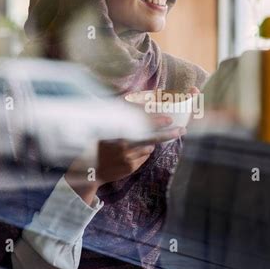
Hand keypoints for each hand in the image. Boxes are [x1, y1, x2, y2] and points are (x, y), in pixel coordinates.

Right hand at [64, 115, 183, 202]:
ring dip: (147, 143)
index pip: (141, 124)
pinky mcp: (130, 167)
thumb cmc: (97, 142)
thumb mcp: (104, 125)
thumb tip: (139, 98)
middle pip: (152, 137)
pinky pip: (143, 157)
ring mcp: (128, 157)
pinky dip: (141, 153)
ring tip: (132, 144)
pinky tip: (129, 154)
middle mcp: (124, 145)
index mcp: (118, 132)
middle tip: (181, 130)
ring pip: (148, 147)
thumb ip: (121, 112)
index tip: (169, 118)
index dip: (156, 120)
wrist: (88, 169)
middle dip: (168, 133)